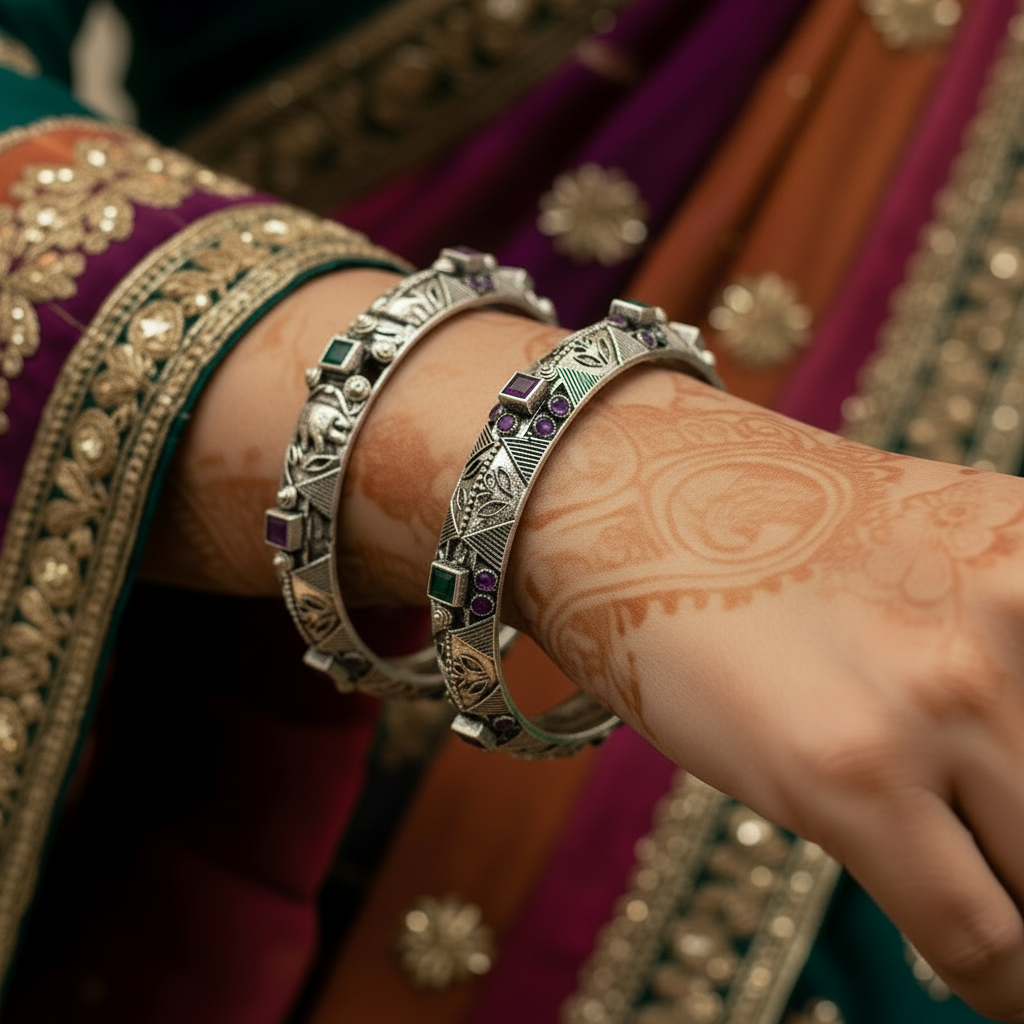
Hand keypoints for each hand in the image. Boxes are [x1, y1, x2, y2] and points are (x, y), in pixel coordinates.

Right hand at [509, 368, 1023, 1020]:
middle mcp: (1012, 615)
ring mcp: (933, 693)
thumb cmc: (759, 533)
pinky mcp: (847, 771)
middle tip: (1008, 861)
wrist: (625, 506)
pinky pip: (978, 937)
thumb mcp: (926, 556)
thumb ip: (1010, 649)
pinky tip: (986, 982)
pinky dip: (997, 986)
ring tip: (994, 918)